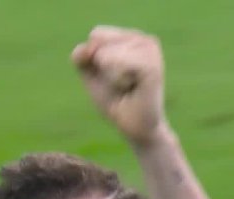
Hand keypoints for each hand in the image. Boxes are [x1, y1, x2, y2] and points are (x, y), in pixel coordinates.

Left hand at [71, 26, 168, 146]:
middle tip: (121, 84)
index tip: (113, 77)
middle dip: (101, 67)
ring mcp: (151, 51)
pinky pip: (118, 63)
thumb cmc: (116, 102)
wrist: (134, 129)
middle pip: (99, 41)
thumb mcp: (90, 75)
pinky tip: (133, 88)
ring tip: (129, 87)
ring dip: (110, 76)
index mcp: (132, 38)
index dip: (94, 59)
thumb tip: (88, 47)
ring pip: (106, 53)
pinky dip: (117, 80)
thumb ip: (81, 56)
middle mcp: (145, 40)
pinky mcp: (152, 66)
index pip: (97, 34)